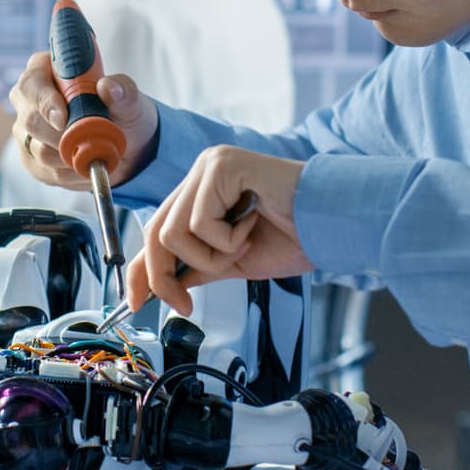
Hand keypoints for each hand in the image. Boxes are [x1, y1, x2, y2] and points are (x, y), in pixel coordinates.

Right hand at [8, 51, 158, 190]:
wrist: (124, 146)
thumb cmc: (121, 113)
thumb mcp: (130, 99)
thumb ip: (123, 90)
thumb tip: (108, 87)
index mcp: (45, 71)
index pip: (32, 83)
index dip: (45, 102)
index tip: (63, 120)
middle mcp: (29, 100)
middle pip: (30, 120)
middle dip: (63, 137)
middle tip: (90, 142)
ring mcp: (26, 131)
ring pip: (39, 151)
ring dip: (71, 157)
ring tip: (96, 152)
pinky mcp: (30, 159)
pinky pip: (45, 172)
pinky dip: (71, 174)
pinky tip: (87, 165)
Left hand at [127, 146, 315, 315]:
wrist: (333, 225)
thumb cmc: (294, 236)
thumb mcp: (232, 261)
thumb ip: (196, 268)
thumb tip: (161, 287)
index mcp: (201, 192)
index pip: (156, 230)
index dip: (141, 269)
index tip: (135, 303)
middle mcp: (201, 173)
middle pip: (155, 232)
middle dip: (164, 276)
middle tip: (184, 303)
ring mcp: (210, 166)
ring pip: (173, 232)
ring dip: (209, 256)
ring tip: (243, 246)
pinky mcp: (223, 166)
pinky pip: (200, 222)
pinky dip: (226, 240)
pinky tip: (252, 226)